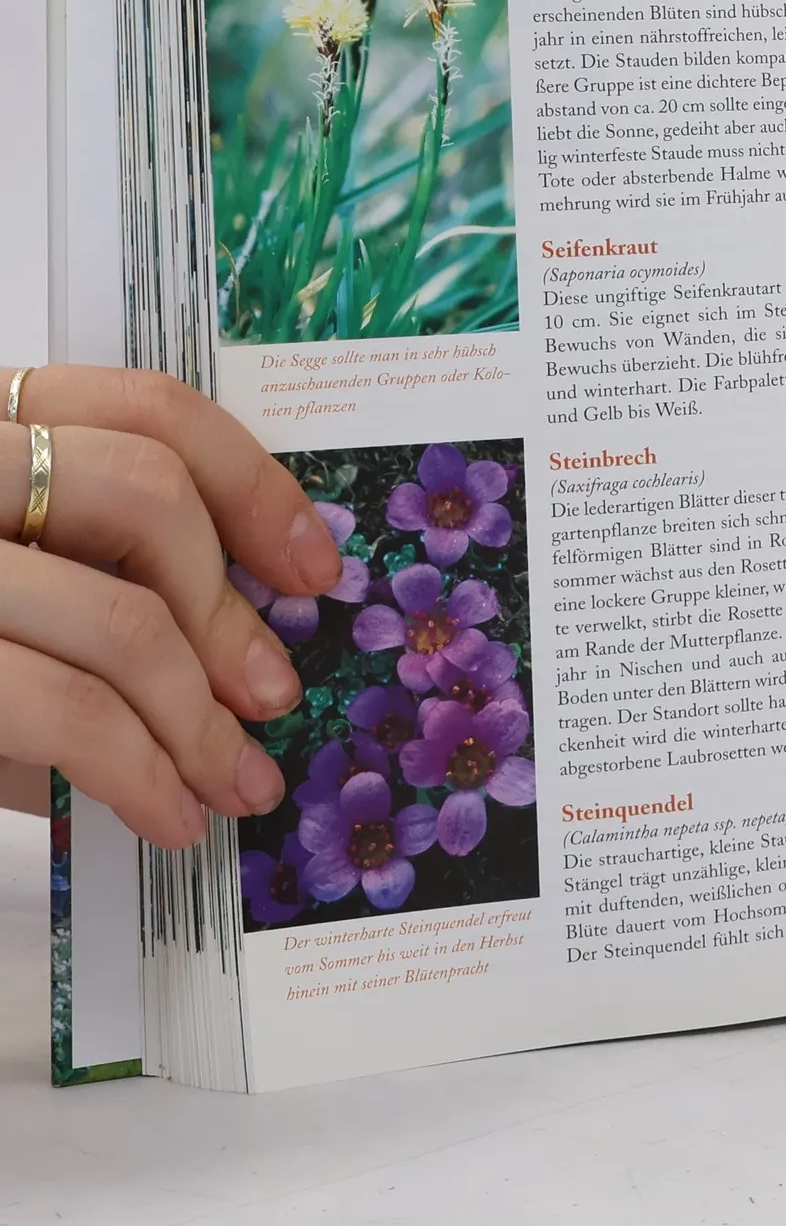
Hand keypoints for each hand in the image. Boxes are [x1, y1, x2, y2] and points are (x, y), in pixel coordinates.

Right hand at [0, 367, 342, 844]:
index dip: (254, 484)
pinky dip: (141, 772)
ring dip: (199, 722)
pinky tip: (168, 817)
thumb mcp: (8, 595)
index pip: (145, 409)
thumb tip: (237, 654)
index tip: (315, 566)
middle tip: (275, 698)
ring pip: (121, 618)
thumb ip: (90, 585)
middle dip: (230, 613)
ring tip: (235, 785)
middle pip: (148, 498)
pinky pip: (63, 706)